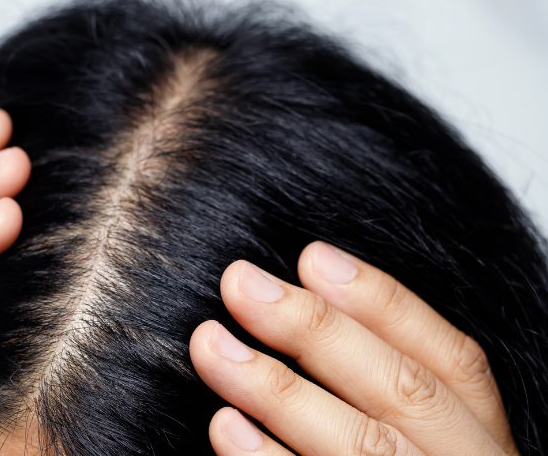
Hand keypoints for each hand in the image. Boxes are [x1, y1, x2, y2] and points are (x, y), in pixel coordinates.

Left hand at [190, 242, 517, 455]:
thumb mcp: (424, 446)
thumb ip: (380, 394)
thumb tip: (304, 307)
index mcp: (483, 446)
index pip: (452, 361)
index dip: (384, 302)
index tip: (311, 256)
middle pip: (401, 394)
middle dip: (316, 332)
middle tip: (239, 283)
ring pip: (364, 448)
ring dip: (279, 389)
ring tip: (210, 345)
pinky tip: (224, 430)